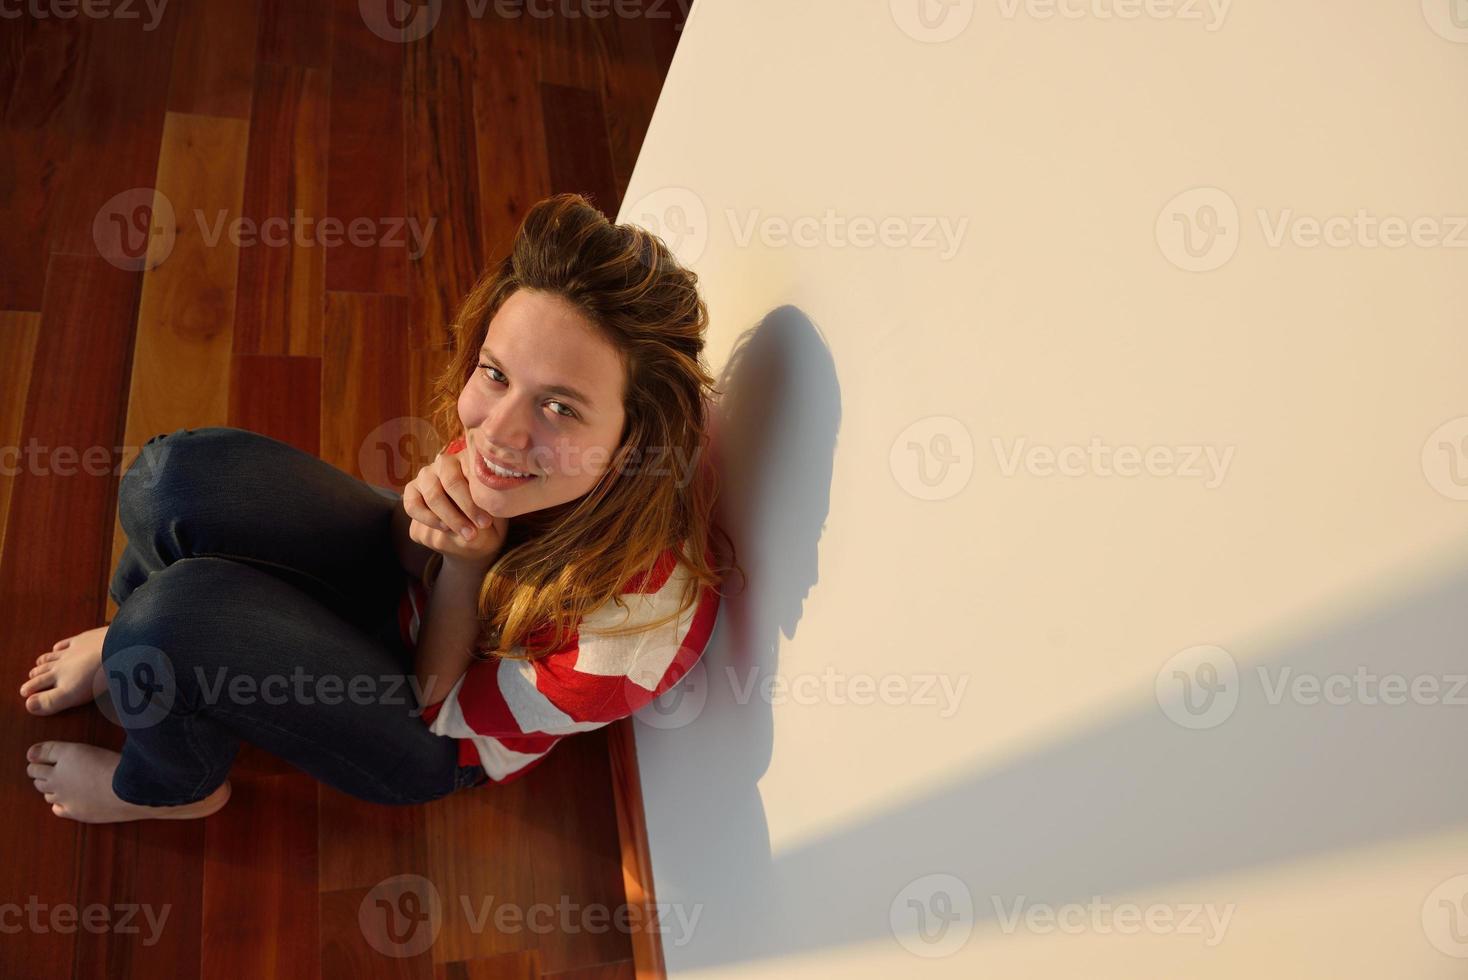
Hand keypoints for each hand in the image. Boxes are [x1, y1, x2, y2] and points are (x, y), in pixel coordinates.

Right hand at [402, 436, 508, 567]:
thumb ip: (493, 504)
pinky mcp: (412, 491)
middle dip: (466, 508)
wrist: (472, 534)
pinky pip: (413, 505)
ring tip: (466, 533)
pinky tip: (445, 528)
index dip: (479, 498)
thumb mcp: (497, 511)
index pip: (471, 471)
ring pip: (432, 494)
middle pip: (451, 482)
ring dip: (450, 517)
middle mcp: (445, 462)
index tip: (487, 521)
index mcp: (470, 458)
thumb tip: (490, 504)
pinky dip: (429, 519)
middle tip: (478, 529)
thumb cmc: (489, 517)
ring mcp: (426, 475)